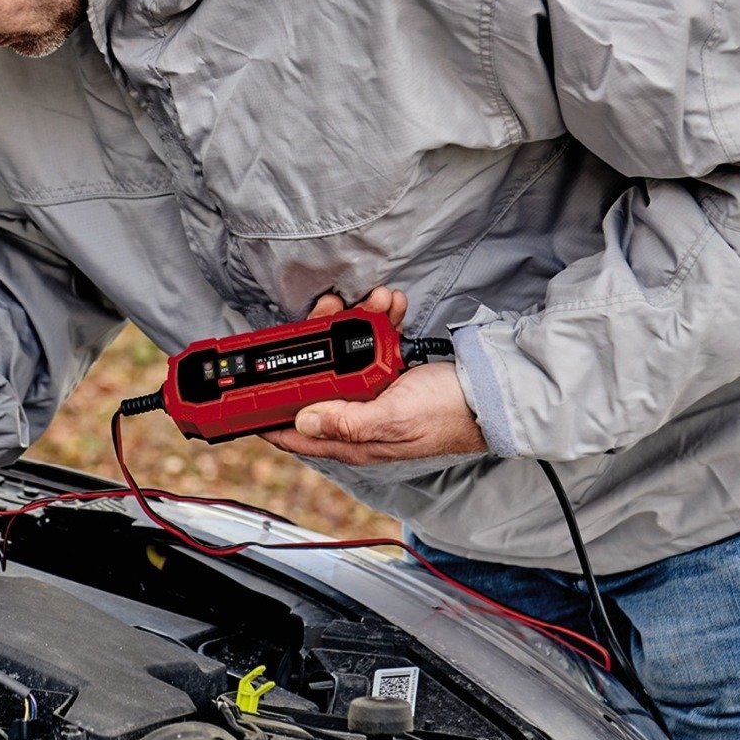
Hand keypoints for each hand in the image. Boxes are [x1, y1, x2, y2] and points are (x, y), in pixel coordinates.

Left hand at [261, 287, 486, 466]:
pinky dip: (381, 322)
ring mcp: (373, 393)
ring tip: (375, 300)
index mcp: (351, 438)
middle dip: (320, 339)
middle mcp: (356, 417)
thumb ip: (347, 421)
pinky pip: (374, 343)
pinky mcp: (391, 374)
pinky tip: (392, 306)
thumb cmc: (448, 415)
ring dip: (357, 321)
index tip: (248, 383)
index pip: (293, 432)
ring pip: (346, 353)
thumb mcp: (394, 418)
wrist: (491, 397)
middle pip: (316, 378)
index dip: (266, 411)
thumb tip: (302, 421)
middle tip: (330, 309)